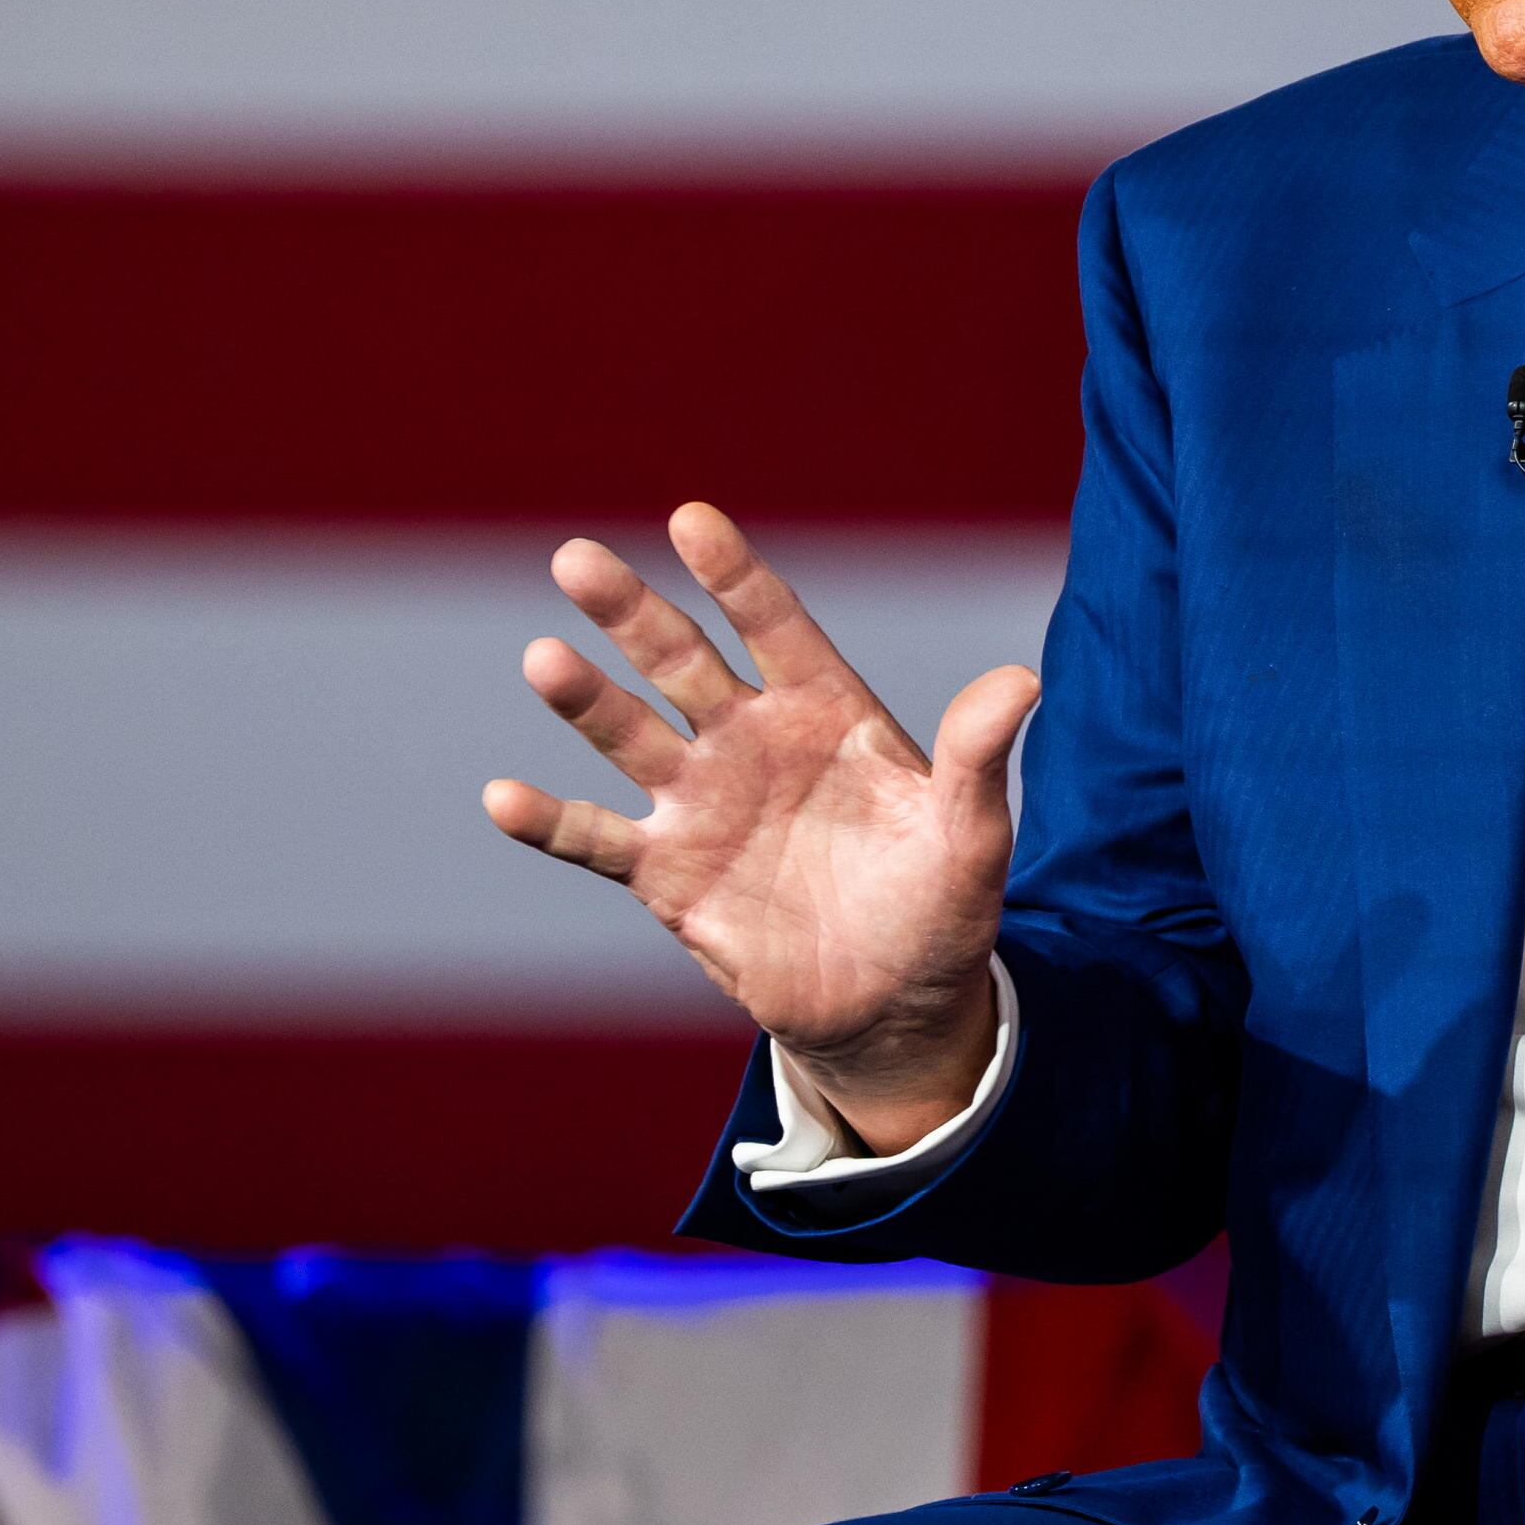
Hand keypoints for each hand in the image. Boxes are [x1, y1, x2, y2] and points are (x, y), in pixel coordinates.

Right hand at [482, 502, 1037, 1148]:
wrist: (895, 1003)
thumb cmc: (941, 903)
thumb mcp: (970, 832)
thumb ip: (978, 756)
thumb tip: (1022, 681)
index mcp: (824, 710)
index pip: (774, 625)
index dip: (735, 575)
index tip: (691, 520)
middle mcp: (749, 741)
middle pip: (680, 661)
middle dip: (631, 613)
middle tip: (577, 558)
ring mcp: (700, 803)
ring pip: (629, 736)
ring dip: (585, 701)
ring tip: (544, 660)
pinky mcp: (668, 874)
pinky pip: (598, 840)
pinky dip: (550, 823)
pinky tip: (502, 796)